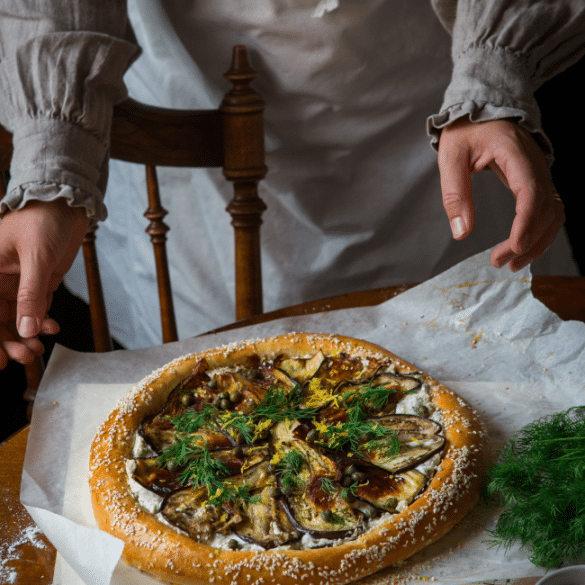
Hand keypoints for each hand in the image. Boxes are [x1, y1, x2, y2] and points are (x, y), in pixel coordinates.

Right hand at [0, 198, 88, 368]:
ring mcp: (18, 281)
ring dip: (26, 335)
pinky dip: (43, 320)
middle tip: (25, 357)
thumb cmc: (43, 220)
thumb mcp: (36, 257)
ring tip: (38, 349)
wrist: (67, 203)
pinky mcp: (39, 282)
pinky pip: (37, 308)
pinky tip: (52, 328)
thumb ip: (31, 294)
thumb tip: (26, 330)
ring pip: (17, 317)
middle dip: (9, 341)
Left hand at [438, 118, 564, 271]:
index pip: (530, 192)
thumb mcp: (450, 158)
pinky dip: (540, 231)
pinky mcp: (536, 181)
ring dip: (538, 241)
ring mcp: (540, 173)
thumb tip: (461, 233)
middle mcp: (536, 164)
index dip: (525, 223)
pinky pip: (548, 209)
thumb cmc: (465, 130)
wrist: (480, 108)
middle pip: (547, 209)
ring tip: (512, 263)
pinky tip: (522, 247)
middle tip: (501, 263)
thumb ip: (455, 194)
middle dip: (528, 240)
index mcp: (515, 153)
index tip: (514, 247)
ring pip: (554, 213)